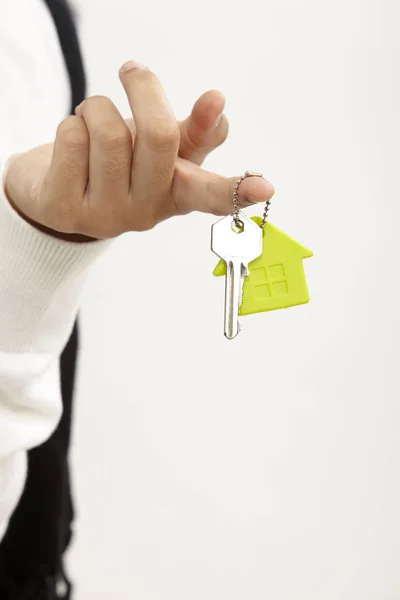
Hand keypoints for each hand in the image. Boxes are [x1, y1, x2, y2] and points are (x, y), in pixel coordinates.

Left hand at [5, 61, 273, 240]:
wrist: (58, 191)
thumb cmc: (117, 164)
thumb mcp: (160, 149)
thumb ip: (193, 131)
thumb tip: (219, 105)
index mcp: (176, 195)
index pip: (211, 194)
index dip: (237, 189)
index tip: (265, 189)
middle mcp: (145, 212)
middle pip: (158, 136)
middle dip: (143, 88)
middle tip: (133, 70)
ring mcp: (105, 216)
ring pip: (107, 129)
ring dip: (96, 108)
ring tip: (92, 121)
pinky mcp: (64, 209)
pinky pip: (71, 136)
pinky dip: (70, 123)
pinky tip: (71, 143)